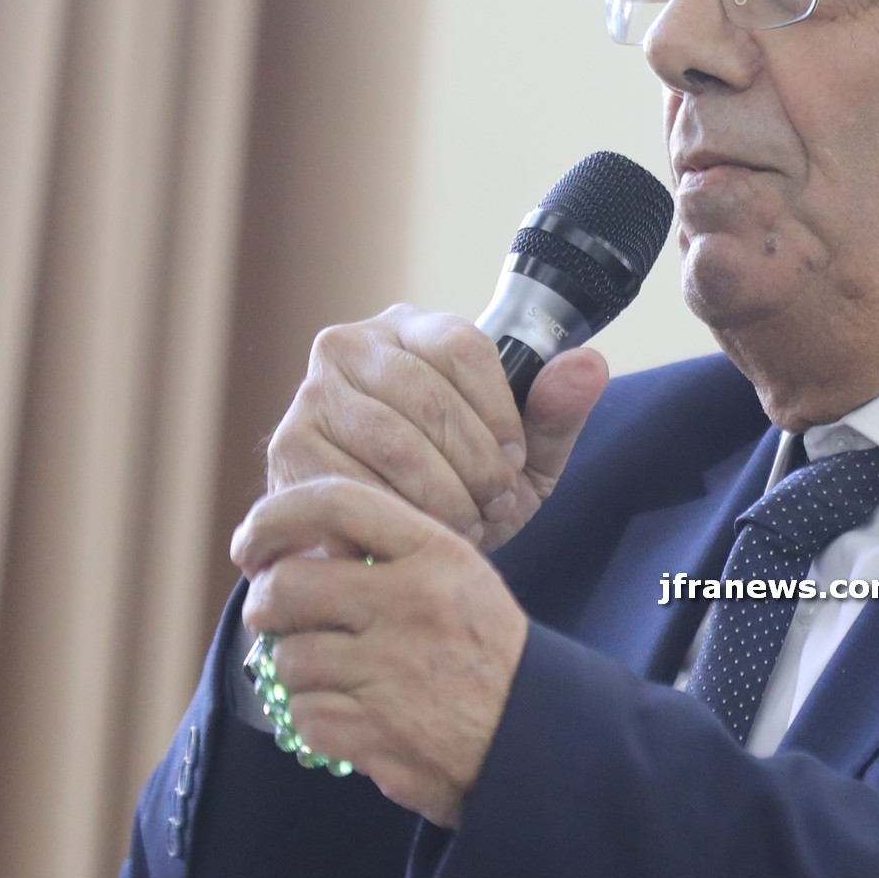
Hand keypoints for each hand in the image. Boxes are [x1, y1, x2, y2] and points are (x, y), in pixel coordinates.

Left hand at [233, 476, 527, 825]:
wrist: (534, 738)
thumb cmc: (484, 652)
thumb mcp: (457, 578)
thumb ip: (387, 553)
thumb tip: (290, 548)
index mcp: (436, 555)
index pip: (334, 504)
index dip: (273, 518)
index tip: (249, 543)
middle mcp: (412, 604)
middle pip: (288, 585)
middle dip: (263, 604)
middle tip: (269, 617)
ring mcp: (392, 670)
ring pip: (288, 658)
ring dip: (296, 671)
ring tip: (331, 676)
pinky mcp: (375, 731)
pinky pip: (303, 716)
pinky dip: (315, 720)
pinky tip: (349, 717)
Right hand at [265, 304, 609, 551]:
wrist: (384, 549)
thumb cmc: (457, 492)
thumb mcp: (520, 459)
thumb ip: (555, 413)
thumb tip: (589, 364)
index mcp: (411, 328)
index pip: (463, 345)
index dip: (499, 412)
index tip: (514, 461)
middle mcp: (350, 345)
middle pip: (430, 396)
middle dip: (475, 466)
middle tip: (495, 508)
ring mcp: (312, 393)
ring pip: (395, 442)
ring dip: (442, 497)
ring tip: (463, 525)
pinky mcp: (289, 447)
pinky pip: (354, 481)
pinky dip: (396, 515)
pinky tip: (415, 533)